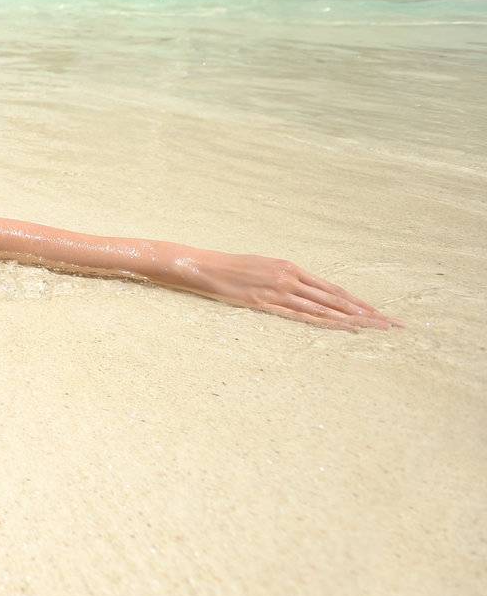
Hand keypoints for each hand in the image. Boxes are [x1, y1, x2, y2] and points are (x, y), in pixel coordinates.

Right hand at [170, 248, 397, 331]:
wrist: (204, 266)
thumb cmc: (231, 267)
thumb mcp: (263, 266)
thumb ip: (284, 276)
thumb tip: (300, 288)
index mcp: (291, 267)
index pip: (332, 289)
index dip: (357, 302)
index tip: (378, 312)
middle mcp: (290, 279)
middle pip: (335, 299)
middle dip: (366, 313)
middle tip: (391, 324)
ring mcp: (279, 292)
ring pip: (323, 309)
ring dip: (351, 320)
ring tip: (375, 329)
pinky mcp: (265, 305)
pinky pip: (300, 317)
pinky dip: (324, 323)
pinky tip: (341, 329)